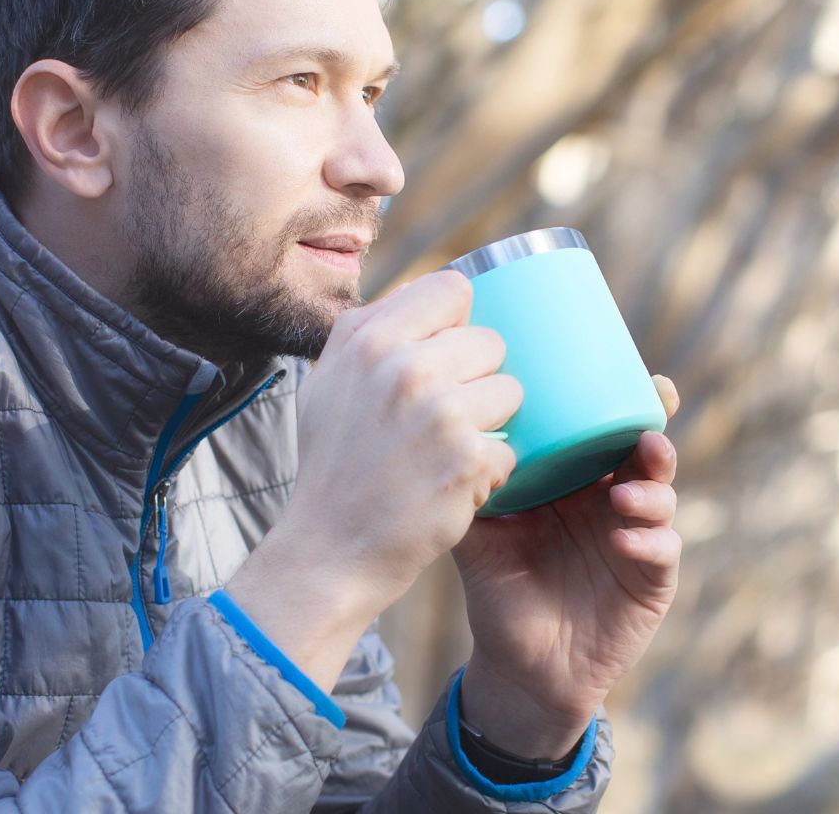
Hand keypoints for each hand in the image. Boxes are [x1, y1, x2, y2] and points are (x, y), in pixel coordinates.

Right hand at [224, 270, 522, 691]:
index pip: (452, 289)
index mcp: (369, 340)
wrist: (329, 551)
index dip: (457, 322)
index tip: (447, 354)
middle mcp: (404, 368)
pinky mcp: (468, 460)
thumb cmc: (332, 468)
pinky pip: (513, 448)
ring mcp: (440, 413)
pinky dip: (492, 471)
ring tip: (452, 451)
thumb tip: (415, 296)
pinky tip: (454, 486)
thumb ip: (366, 334)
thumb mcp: (325, 384)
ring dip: (493, 423)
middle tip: (447, 418)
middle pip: (491, 342)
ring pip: (512, 391)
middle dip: (478, 378)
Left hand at [452, 375, 682, 756]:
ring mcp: (637, 537)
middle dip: (654, 429)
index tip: (637, 377)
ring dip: (651, 488)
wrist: (520, 666)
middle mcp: (611, 499)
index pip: (606, 429)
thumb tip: (446, 438)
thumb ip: (468, 491)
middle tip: (648, 420)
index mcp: (576, 478)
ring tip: (623, 492)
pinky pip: (663, 551)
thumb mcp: (478, 535)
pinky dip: (649, 541)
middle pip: (645, 451)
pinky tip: (626, 539)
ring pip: (661, 496)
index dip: (626, 400)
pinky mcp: (651, 579)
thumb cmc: (499, 589)